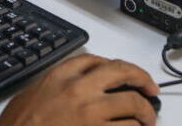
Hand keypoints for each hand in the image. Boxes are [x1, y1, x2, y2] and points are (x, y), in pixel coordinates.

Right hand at [0, 55, 158, 125]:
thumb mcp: (30, 96)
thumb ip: (54, 89)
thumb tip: (73, 91)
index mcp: (59, 77)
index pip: (94, 61)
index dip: (115, 66)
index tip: (123, 73)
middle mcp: (78, 90)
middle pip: (121, 73)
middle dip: (142, 79)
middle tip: (151, 89)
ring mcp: (90, 113)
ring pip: (132, 104)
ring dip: (145, 113)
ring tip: (147, 120)